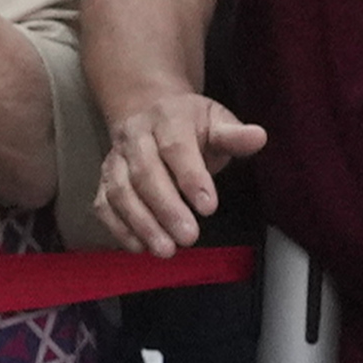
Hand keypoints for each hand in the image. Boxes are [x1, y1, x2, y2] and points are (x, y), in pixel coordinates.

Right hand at [87, 91, 261, 251]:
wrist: (150, 112)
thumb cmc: (190, 126)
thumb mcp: (216, 122)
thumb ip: (235, 136)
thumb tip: (258, 136)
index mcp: (167, 118)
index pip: (176, 148)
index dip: (191, 177)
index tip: (209, 207)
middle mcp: (136, 137)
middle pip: (145, 173)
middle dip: (166, 208)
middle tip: (189, 237)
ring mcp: (116, 159)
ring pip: (121, 191)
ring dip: (142, 224)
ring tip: (166, 250)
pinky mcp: (106, 180)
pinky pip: (105, 205)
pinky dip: (119, 228)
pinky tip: (140, 247)